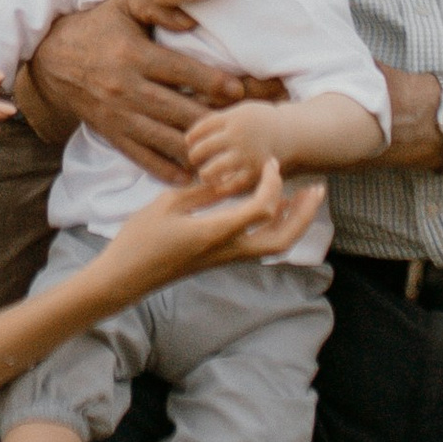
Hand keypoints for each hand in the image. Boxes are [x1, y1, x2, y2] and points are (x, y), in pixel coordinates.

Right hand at [24, 0, 249, 183]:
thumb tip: (192, 21)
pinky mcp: (111, 133)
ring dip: (194, 149)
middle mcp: (126, 88)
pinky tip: (189, 178)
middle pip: (175, 110)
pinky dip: (164, 169)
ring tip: (223, 156)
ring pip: (162, 138)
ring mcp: (118, 115)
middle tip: (241, 128)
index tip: (237, 90)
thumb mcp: (124, 6)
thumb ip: (158, 7)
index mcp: (133, 55)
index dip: (210, 81)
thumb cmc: (98, 28)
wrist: (51, 59)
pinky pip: (140, 156)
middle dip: (211, 120)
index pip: (178, 70)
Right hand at [100, 157, 325, 290]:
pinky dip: (273, 227)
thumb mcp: (168, 205)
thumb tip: (233, 178)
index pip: (261, 210)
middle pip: (281, 239)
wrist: (125, 279)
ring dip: (294, 222)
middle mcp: (226, 251)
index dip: (273, 184)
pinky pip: (258, 246)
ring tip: (304, 197)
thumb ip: (204, 192)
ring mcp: (224, 259)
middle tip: (317, 189)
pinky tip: (273, 209)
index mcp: (214, 233)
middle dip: (304, 214)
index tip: (271, 162)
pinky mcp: (219, 261)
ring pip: (274, 247)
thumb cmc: (139, 239)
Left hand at [182, 101, 288, 183]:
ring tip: (206, 174)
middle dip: (195, 156)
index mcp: (233, 118)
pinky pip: (231, 185)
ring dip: (205, 173)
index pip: (201, 129)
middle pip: (202, 149)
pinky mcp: (255, 172)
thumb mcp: (240, 112)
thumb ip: (217, 122)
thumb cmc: (260, 124)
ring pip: (212, 169)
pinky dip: (222, 187)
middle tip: (195, 159)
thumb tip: (189, 137)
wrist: (292, 134)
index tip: (191, 142)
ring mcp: (246, 155)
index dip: (192, 137)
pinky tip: (220, 184)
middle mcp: (238, 136)